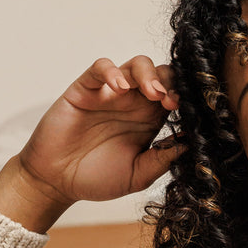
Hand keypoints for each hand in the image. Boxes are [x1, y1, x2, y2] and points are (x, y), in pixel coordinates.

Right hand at [0, 56, 183, 230]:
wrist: (57, 182)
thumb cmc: (96, 179)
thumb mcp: (138, 176)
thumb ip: (162, 160)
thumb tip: (190, 144)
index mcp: (149, 121)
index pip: (174, 96)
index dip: (183, 99)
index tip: (185, 112)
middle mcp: (133, 103)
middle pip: (160, 75)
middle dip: (170, 82)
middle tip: (170, 101)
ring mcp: (109, 94)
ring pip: (135, 65)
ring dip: (148, 74)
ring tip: (152, 93)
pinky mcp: (85, 89)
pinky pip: (100, 68)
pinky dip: (112, 71)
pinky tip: (119, 88)